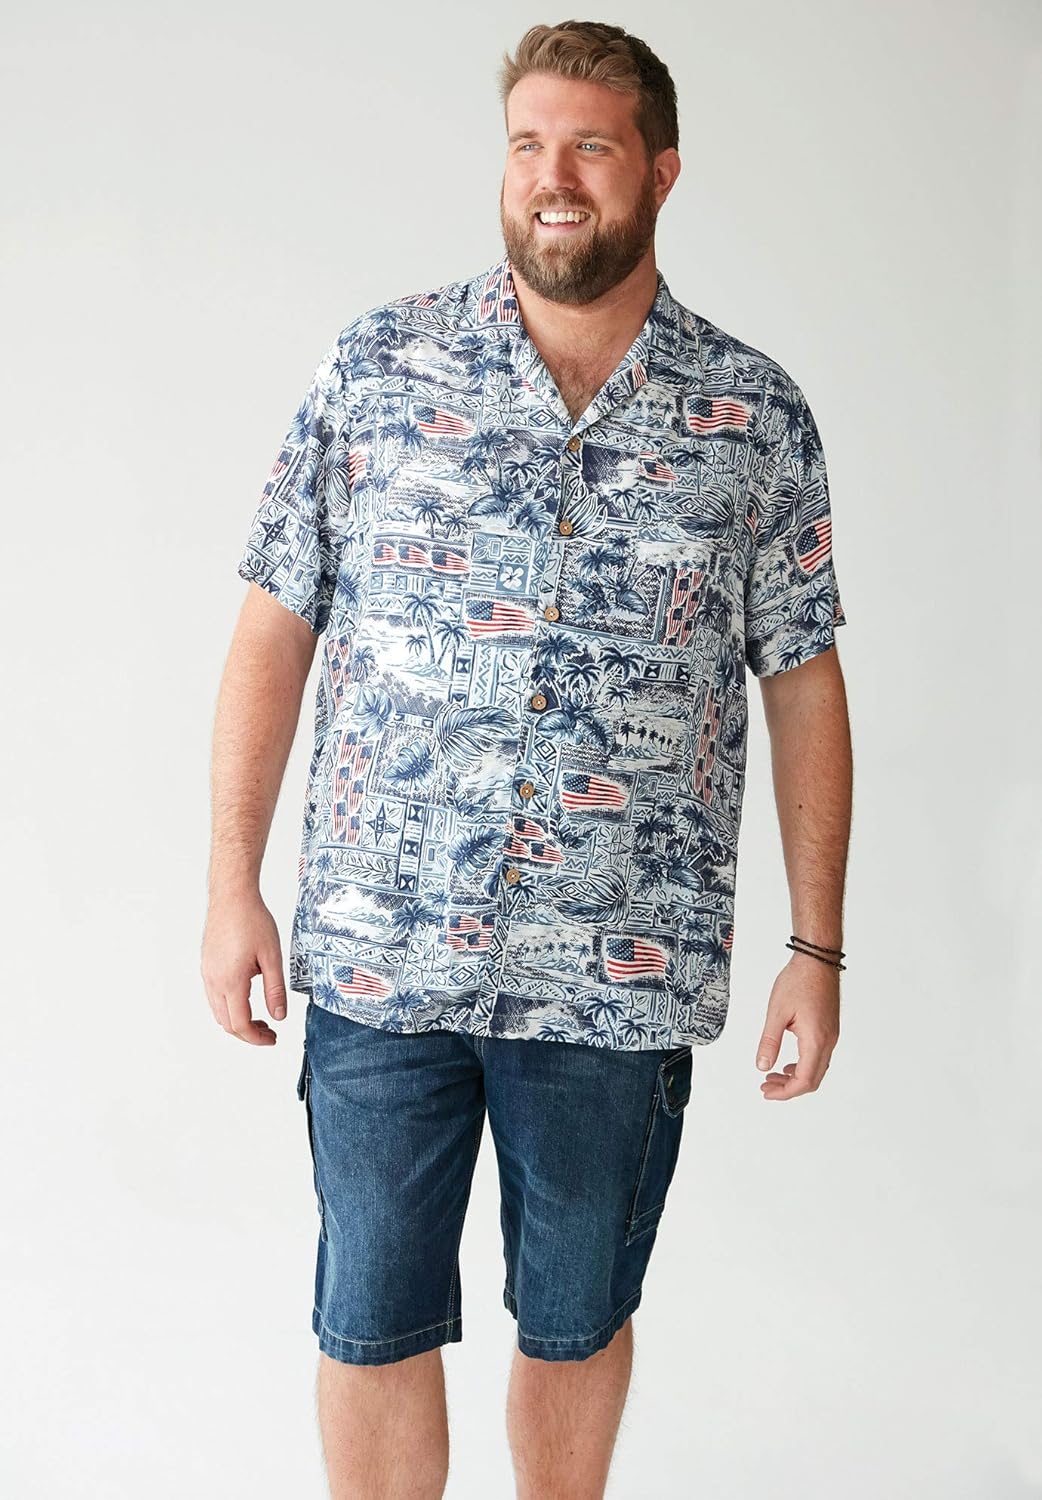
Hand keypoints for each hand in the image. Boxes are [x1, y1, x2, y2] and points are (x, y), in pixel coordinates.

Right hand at [201, 890, 288, 1044]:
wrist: (232, 896)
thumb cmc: (253, 920)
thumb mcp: (272, 956)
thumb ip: (275, 990)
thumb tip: (280, 1016)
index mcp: (231, 981)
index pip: (240, 1024)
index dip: (256, 1038)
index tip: (273, 1039)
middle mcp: (214, 981)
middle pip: (227, 1023)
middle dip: (248, 1033)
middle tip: (270, 1032)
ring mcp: (207, 974)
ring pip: (218, 1012)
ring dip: (238, 1021)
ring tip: (261, 1019)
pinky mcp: (207, 966)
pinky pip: (214, 997)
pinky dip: (230, 1007)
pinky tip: (247, 999)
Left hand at [754, 951, 839, 1098]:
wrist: (818, 960)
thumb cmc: (798, 981)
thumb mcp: (777, 1012)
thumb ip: (769, 1042)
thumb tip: (762, 1066)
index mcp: (816, 1040)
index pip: (803, 1080)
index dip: (785, 1092)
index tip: (767, 1092)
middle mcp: (828, 1042)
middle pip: (812, 1080)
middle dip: (789, 1088)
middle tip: (766, 1087)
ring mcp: (831, 1036)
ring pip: (817, 1069)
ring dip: (796, 1078)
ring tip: (773, 1076)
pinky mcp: (830, 1029)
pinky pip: (819, 1057)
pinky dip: (803, 1065)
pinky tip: (788, 1063)